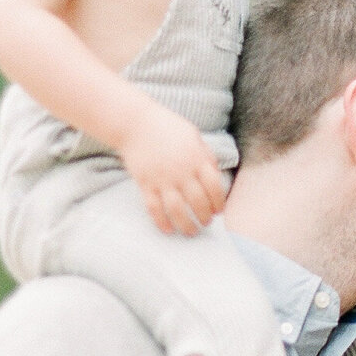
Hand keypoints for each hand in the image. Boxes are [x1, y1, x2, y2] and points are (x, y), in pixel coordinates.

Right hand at [119, 100, 226, 233]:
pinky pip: (154, 208)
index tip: (219, 211)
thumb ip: (205, 156)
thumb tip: (215, 174)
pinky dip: (161, 222)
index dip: (219, 202)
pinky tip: (168, 230)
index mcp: (196, 159)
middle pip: (198, 201)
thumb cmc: (168, 127)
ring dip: (186, 224)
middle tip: (206, 222)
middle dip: (204, 216)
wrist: (136, 123)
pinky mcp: (145, 183)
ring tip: (191, 232)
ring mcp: (162, 179)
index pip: (214, 186)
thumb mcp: (194, 136)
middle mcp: (181, 171)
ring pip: (177, 209)